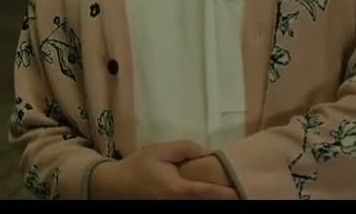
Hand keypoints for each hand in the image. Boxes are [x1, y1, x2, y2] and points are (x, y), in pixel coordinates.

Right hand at [88, 140, 238, 199]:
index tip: (240, 191)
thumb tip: (207, 153)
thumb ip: (184, 148)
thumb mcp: (159, 151)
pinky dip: (200, 199)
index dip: (227, 193)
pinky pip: (190, 205)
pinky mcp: (169, 210)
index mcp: (177, 189)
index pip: (208, 192)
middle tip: (236, 191)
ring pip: (199, 205)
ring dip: (210, 198)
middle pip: (206, 202)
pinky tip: (207, 194)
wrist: (114, 186)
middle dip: (222, 197)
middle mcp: (178, 204)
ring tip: (226, 192)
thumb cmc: (137, 166)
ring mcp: (173, 209)